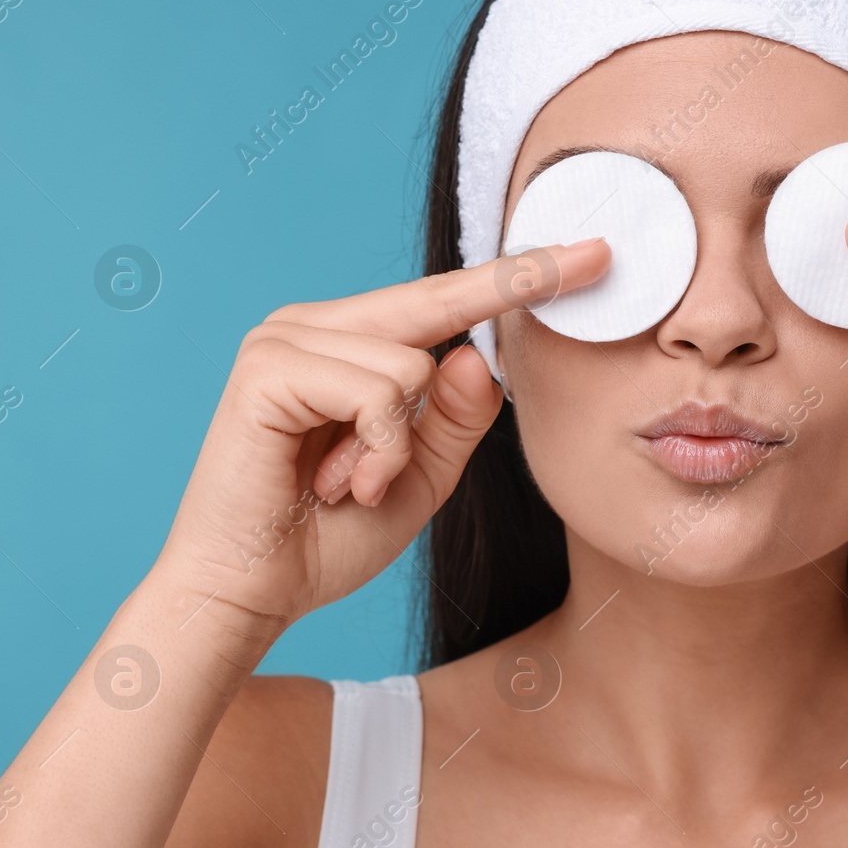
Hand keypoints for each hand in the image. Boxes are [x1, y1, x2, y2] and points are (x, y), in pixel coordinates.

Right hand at [150, 240, 611, 649]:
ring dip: (397, 447)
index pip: (445, 302)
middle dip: (516, 285)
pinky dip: (376, 452)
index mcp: (348, 344)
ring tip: (348, 484)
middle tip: (600, 255)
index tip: (593, 255)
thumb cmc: (326, 537)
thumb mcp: (420, 475)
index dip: (519, 277)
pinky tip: (331, 484)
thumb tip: (477, 354)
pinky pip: (378, 393)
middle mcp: (314, 326)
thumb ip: (456, 419)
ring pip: (414, 363)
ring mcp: (285, 339)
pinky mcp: (268, 368)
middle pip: (438, 300)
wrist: (247, 593)